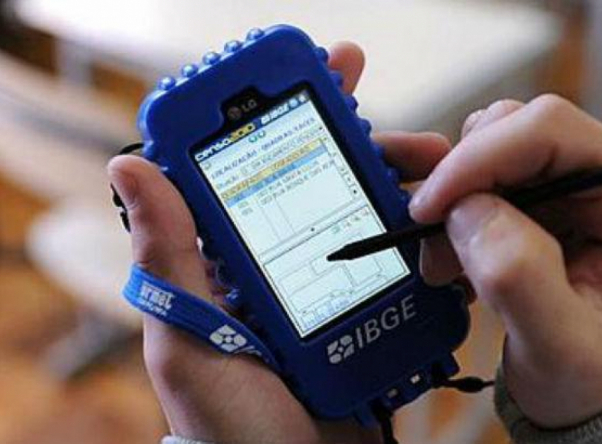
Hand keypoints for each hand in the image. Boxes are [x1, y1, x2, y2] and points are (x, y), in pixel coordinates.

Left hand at [107, 42, 451, 443]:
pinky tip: (452, 236)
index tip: (325, 82)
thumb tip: (132, 168)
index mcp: (239, 267)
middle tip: (417, 140)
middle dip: (374, 153)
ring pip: (377, 227)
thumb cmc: (232, 429)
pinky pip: (408, 277)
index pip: (264, 176)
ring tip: (445, 185)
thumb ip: (168, 261)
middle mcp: (291, 273)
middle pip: (333, 192)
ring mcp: (338, 298)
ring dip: (412, 197)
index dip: (293, 124)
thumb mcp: (188, 344)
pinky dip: (432, 251)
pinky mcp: (376, 326)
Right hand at [409, 96, 601, 427]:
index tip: (431, 207)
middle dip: (463, 181)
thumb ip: (519, 277)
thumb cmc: (600, 378)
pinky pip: (490, 176)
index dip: (480, 157)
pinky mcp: (553, 197)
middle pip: (518, 130)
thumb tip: (469, 211)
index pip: (552, 130)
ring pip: (496, 148)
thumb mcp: (562, 347)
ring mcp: (583, 182)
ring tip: (449, 262)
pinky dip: (459, 210)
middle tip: (434, 243)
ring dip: (458, 198)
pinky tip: (457, 257)